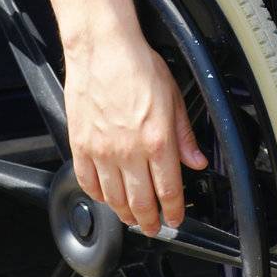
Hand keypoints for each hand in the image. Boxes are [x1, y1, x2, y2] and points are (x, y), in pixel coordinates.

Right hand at [63, 26, 207, 235]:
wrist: (102, 49)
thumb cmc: (138, 65)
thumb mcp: (174, 96)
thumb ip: (184, 134)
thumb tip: (196, 161)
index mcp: (158, 140)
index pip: (169, 191)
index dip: (174, 212)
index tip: (175, 219)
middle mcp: (129, 151)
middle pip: (140, 203)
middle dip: (150, 222)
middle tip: (153, 226)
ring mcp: (102, 151)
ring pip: (114, 199)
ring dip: (125, 214)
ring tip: (132, 217)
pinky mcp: (80, 146)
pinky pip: (88, 182)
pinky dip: (98, 196)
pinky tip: (106, 198)